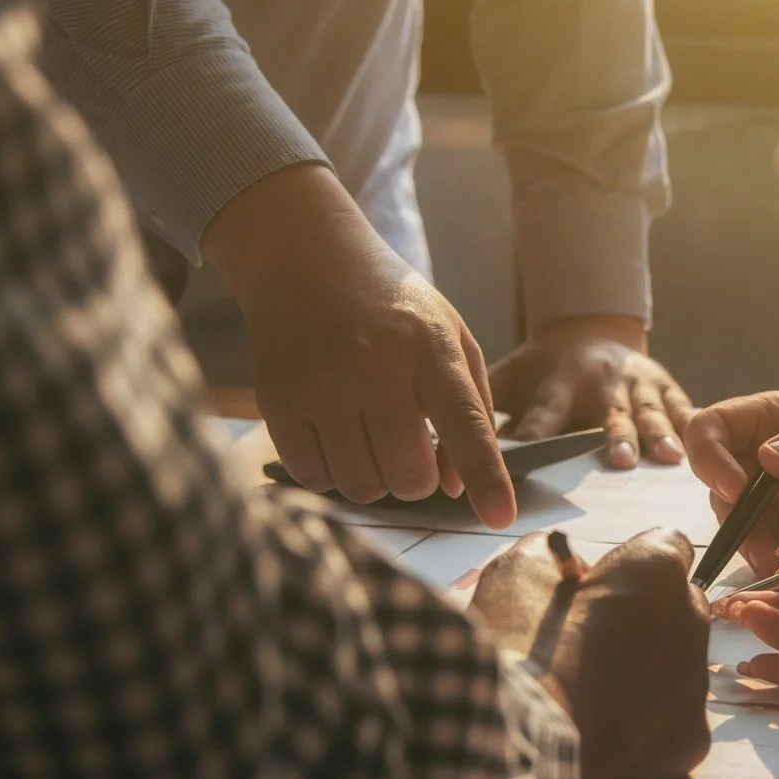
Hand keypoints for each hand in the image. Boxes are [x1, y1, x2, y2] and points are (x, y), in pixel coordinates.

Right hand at [206, 165, 514, 527]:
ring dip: (373, 480)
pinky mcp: (278, 402)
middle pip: (408, 476)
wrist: (305, 260)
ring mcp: (321, 386)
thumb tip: (460, 487)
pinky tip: (336, 438)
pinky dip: (331, 474)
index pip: (464, 423)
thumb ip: (469, 408)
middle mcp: (374, 368)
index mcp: (428, 349)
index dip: (485, 476)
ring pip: (361, 487)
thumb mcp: (449, 335)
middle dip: (417, 480)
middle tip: (410, 451)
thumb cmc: (391, 306)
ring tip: (370, 439)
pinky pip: (314, 478)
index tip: (500, 517)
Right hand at [469, 527, 711, 778]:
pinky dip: (645, 726)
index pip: (666, 546)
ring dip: (644, 673)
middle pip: (677, 609)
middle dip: (642, 617)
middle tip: (587, 643)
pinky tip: (602, 734)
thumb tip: (570, 574)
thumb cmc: (515, 651)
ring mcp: (696, 689)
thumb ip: (558, 560)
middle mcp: (693, 624)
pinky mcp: (690, 744)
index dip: (627, 565)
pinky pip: (671, 722)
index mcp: (657, 573)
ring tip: (589, 697)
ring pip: (676, 668)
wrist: (517, 753)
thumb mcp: (518, 574)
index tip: (594, 586)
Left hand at [490, 315, 693, 469]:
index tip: (526, 453)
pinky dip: (691, 426)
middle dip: (615, 436)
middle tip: (618, 460)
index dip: (537, 431)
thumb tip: (445, 437)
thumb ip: (486, 401)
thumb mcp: (513, 374)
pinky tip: (700, 446)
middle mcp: (600, 382)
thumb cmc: (545, 366)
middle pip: (607, 413)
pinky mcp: (665, 386)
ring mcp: (636, 384)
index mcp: (558, 381)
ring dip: (658, 434)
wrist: (592, 330)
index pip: (545, 410)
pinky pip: (682, 406)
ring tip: (668, 457)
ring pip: (648, 411)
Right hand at [682, 390, 778, 576]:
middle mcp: (765, 459)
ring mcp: (774, 501)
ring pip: (738, 525)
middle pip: (717, 484)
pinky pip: (764, 553)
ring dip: (751, 548)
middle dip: (733, 517)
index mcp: (776, 417)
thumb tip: (766, 456)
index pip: (714, 426)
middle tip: (763, 545)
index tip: (735, 488)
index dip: (710, 455)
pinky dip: (771, 568)